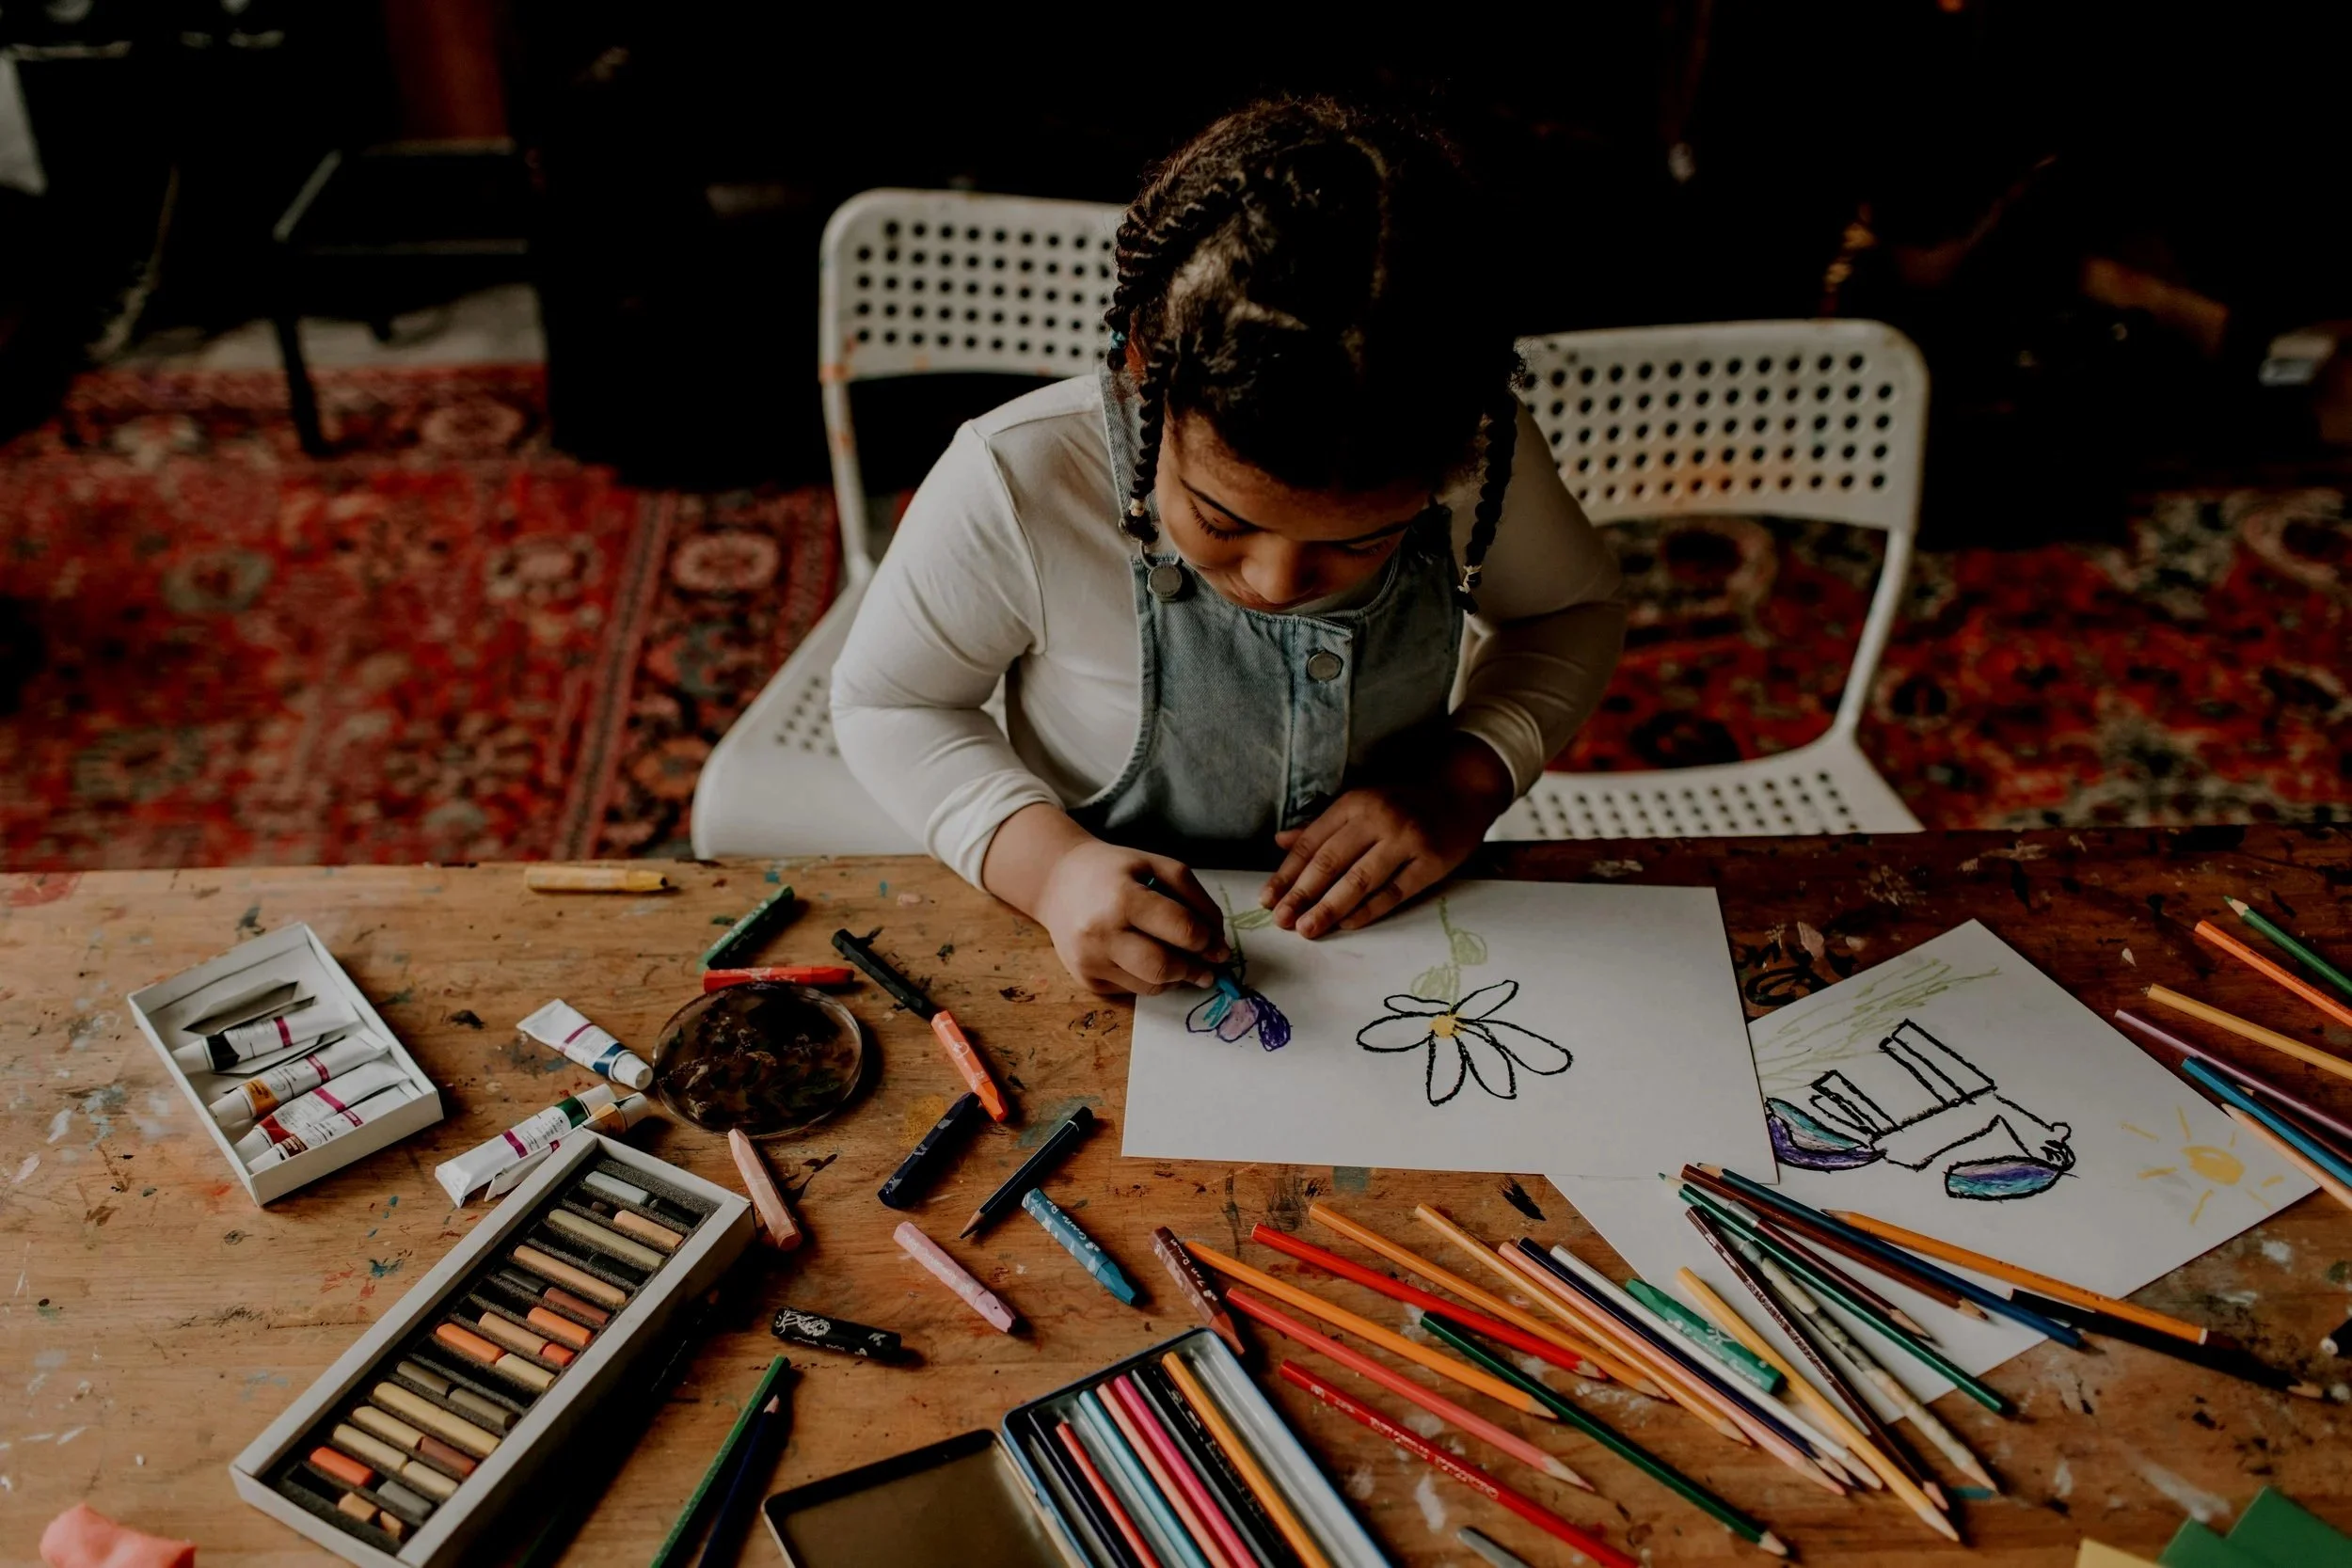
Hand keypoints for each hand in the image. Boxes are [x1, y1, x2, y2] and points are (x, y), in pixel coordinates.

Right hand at [982, 805, 1227, 995]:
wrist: (1058, 882)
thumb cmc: (1114, 871)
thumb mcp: (1157, 865)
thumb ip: (1194, 899)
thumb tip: (1217, 941)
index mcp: (1122, 898)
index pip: (1181, 930)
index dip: (1209, 942)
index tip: (1220, 947)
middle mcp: (1101, 934)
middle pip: (1165, 968)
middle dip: (1196, 970)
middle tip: (1210, 968)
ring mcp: (1090, 961)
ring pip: (1151, 986)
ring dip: (1176, 978)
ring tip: (1182, 962)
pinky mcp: (1087, 981)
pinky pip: (1133, 990)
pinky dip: (1150, 979)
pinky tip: (1147, 959)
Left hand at [1261, 734, 1515, 938]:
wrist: (1461, 791)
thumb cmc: (1403, 802)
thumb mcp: (1361, 803)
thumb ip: (1321, 825)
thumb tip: (1280, 842)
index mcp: (1355, 802)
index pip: (1312, 842)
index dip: (1287, 873)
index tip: (1267, 899)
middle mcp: (1378, 818)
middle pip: (1331, 862)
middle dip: (1301, 895)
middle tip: (1281, 921)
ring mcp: (1407, 840)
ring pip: (1359, 880)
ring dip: (1329, 907)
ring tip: (1307, 929)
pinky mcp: (1431, 862)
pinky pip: (1394, 893)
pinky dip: (1368, 911)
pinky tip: (1347, 924)